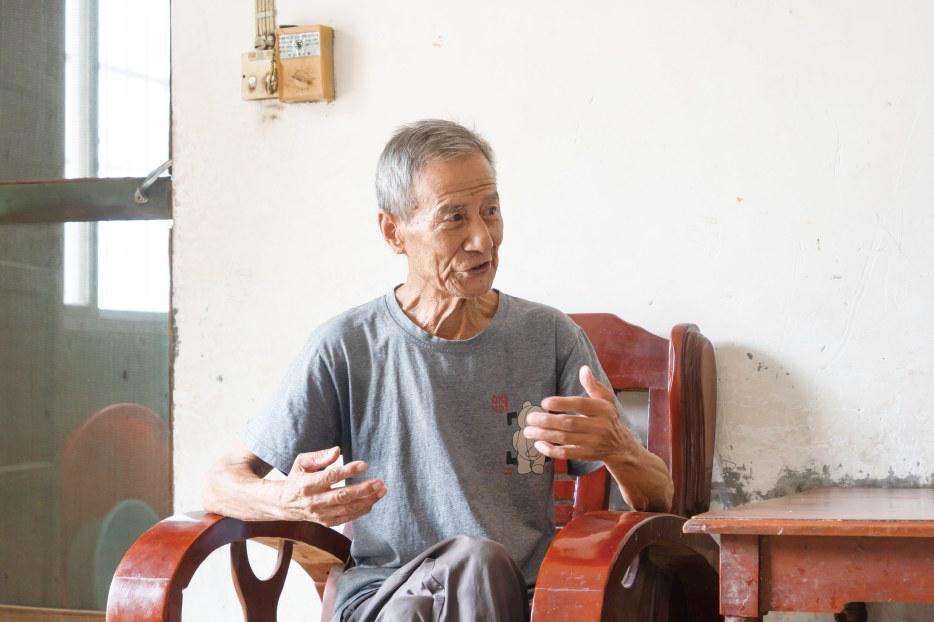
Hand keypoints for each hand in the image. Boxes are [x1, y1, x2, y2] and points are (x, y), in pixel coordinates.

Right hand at [277, 446, 385, 525]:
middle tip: (380, 482)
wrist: (284, 504)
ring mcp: (320, 514)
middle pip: (342, 496)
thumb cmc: (296, 478)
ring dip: (367, 500)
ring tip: (381, 490)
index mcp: (307, 484)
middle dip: (364, 489)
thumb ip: (319, 456)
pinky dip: (361, 511)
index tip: (364, 464)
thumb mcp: (302, 463)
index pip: (330, 477)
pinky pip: (347, 518)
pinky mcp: (326, 522)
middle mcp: (314, 502)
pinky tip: (372, 502)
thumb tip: (337, 451)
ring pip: (347, 509)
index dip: (348, 471)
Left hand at [523, 365, 639, 463]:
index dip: (561, 403)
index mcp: (602, 409)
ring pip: (565, 439)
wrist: (621, 446)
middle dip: (547, 421)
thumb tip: (584, 369)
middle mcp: (598, 426)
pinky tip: (538, 444)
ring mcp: (592, 443)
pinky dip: (551, 450)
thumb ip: (593, 385)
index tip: (544, 402)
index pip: (580, 405)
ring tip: (528, 431)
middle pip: (569, 423)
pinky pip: (566, 454)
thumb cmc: (608, 417)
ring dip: (544, 435)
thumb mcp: (606, 399)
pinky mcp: (586, 455)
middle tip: (530, 418)